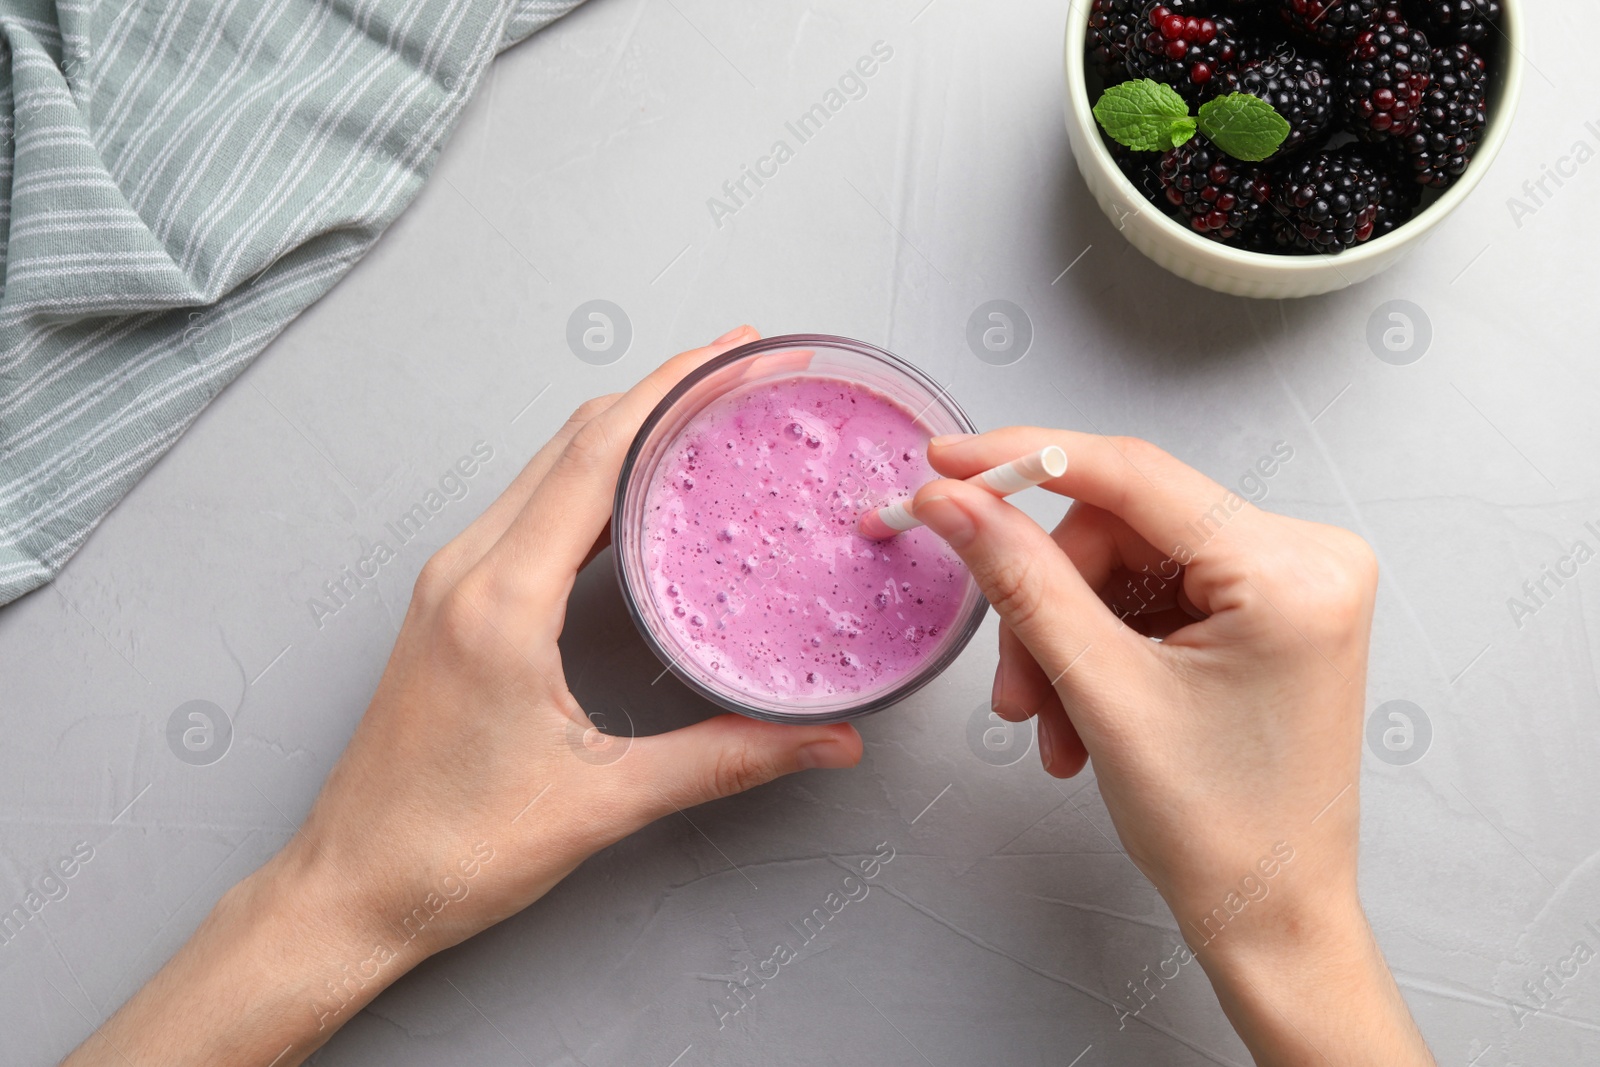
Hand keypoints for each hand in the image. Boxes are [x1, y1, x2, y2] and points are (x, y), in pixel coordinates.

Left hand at [62, 328, 861, 1066]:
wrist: (352, 888)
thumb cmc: (449, 848)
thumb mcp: (603, 803)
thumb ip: (724, 760)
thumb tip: (820, 740)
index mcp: (502, 600)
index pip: (597, 455)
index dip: (673, 390)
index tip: (734, 353)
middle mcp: (468, 571)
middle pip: (572, 440)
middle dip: (660, 391)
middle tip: (739, 369)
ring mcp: (452, 583)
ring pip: (545, 466)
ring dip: (623, 427)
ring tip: (699, 413)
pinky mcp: (451, 605)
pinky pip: (527, 508)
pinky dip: (589, 477)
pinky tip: (634, 493)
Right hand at [912, 429, 1433, 1064]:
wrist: (1272, 917)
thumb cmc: (1223, 832)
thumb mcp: (1102, 693)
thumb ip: (1023, 581)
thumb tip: (958, 502)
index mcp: (1291, 570)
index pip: (1133, 474)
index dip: (1026, 461)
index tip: (950, 462)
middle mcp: (1306, 558)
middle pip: (1123, 527)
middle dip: (1050, 603)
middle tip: (1015, 685)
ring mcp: (1289, 585)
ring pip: (1126, 565)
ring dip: (1068, 639)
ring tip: (1052, 723)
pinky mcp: (1266, 611)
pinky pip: (1151, 594)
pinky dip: (1101, 648)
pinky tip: (1084, 715)